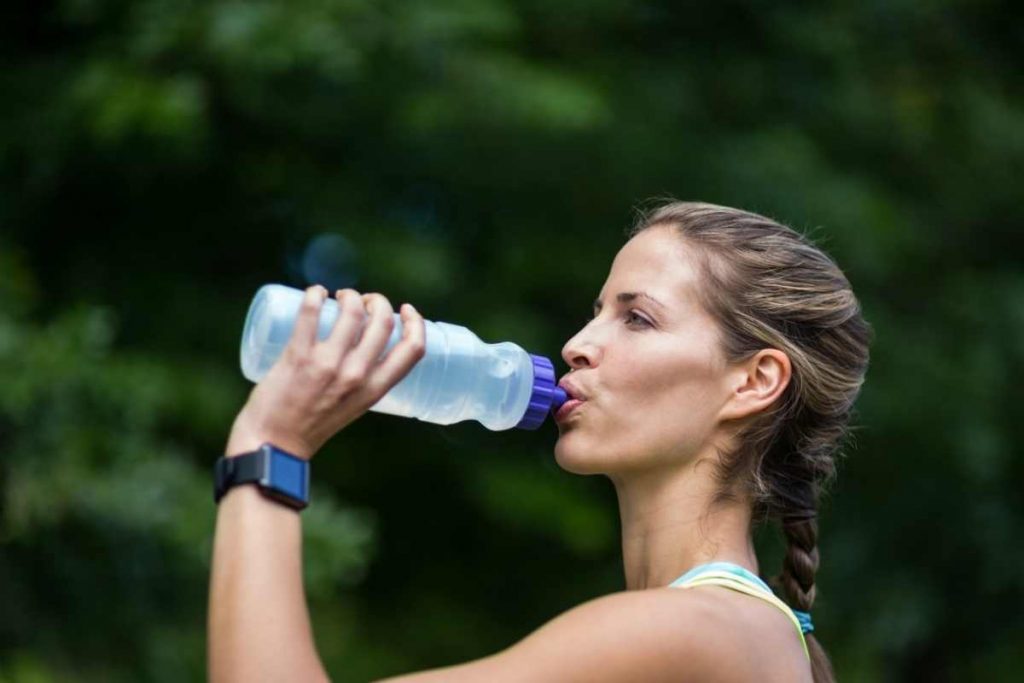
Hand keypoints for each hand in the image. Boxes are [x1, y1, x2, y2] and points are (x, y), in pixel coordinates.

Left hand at [225, 285, 426, 459]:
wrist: (273, 444)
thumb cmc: (311, 425)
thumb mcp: (353, 406)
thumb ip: (362, 382)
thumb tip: (363, 347)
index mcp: (375, 390)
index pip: (413, 349)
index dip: (416, 323)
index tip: (405, 310)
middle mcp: (356, 375)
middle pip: (383, 321)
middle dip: (378, 301)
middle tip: (363, 301)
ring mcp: (328, 364)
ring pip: (352, 311)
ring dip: (350, 295)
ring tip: (340, 296)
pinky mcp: (298, 356)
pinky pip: (310, 312)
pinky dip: (315, 294)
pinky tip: (315, 292)